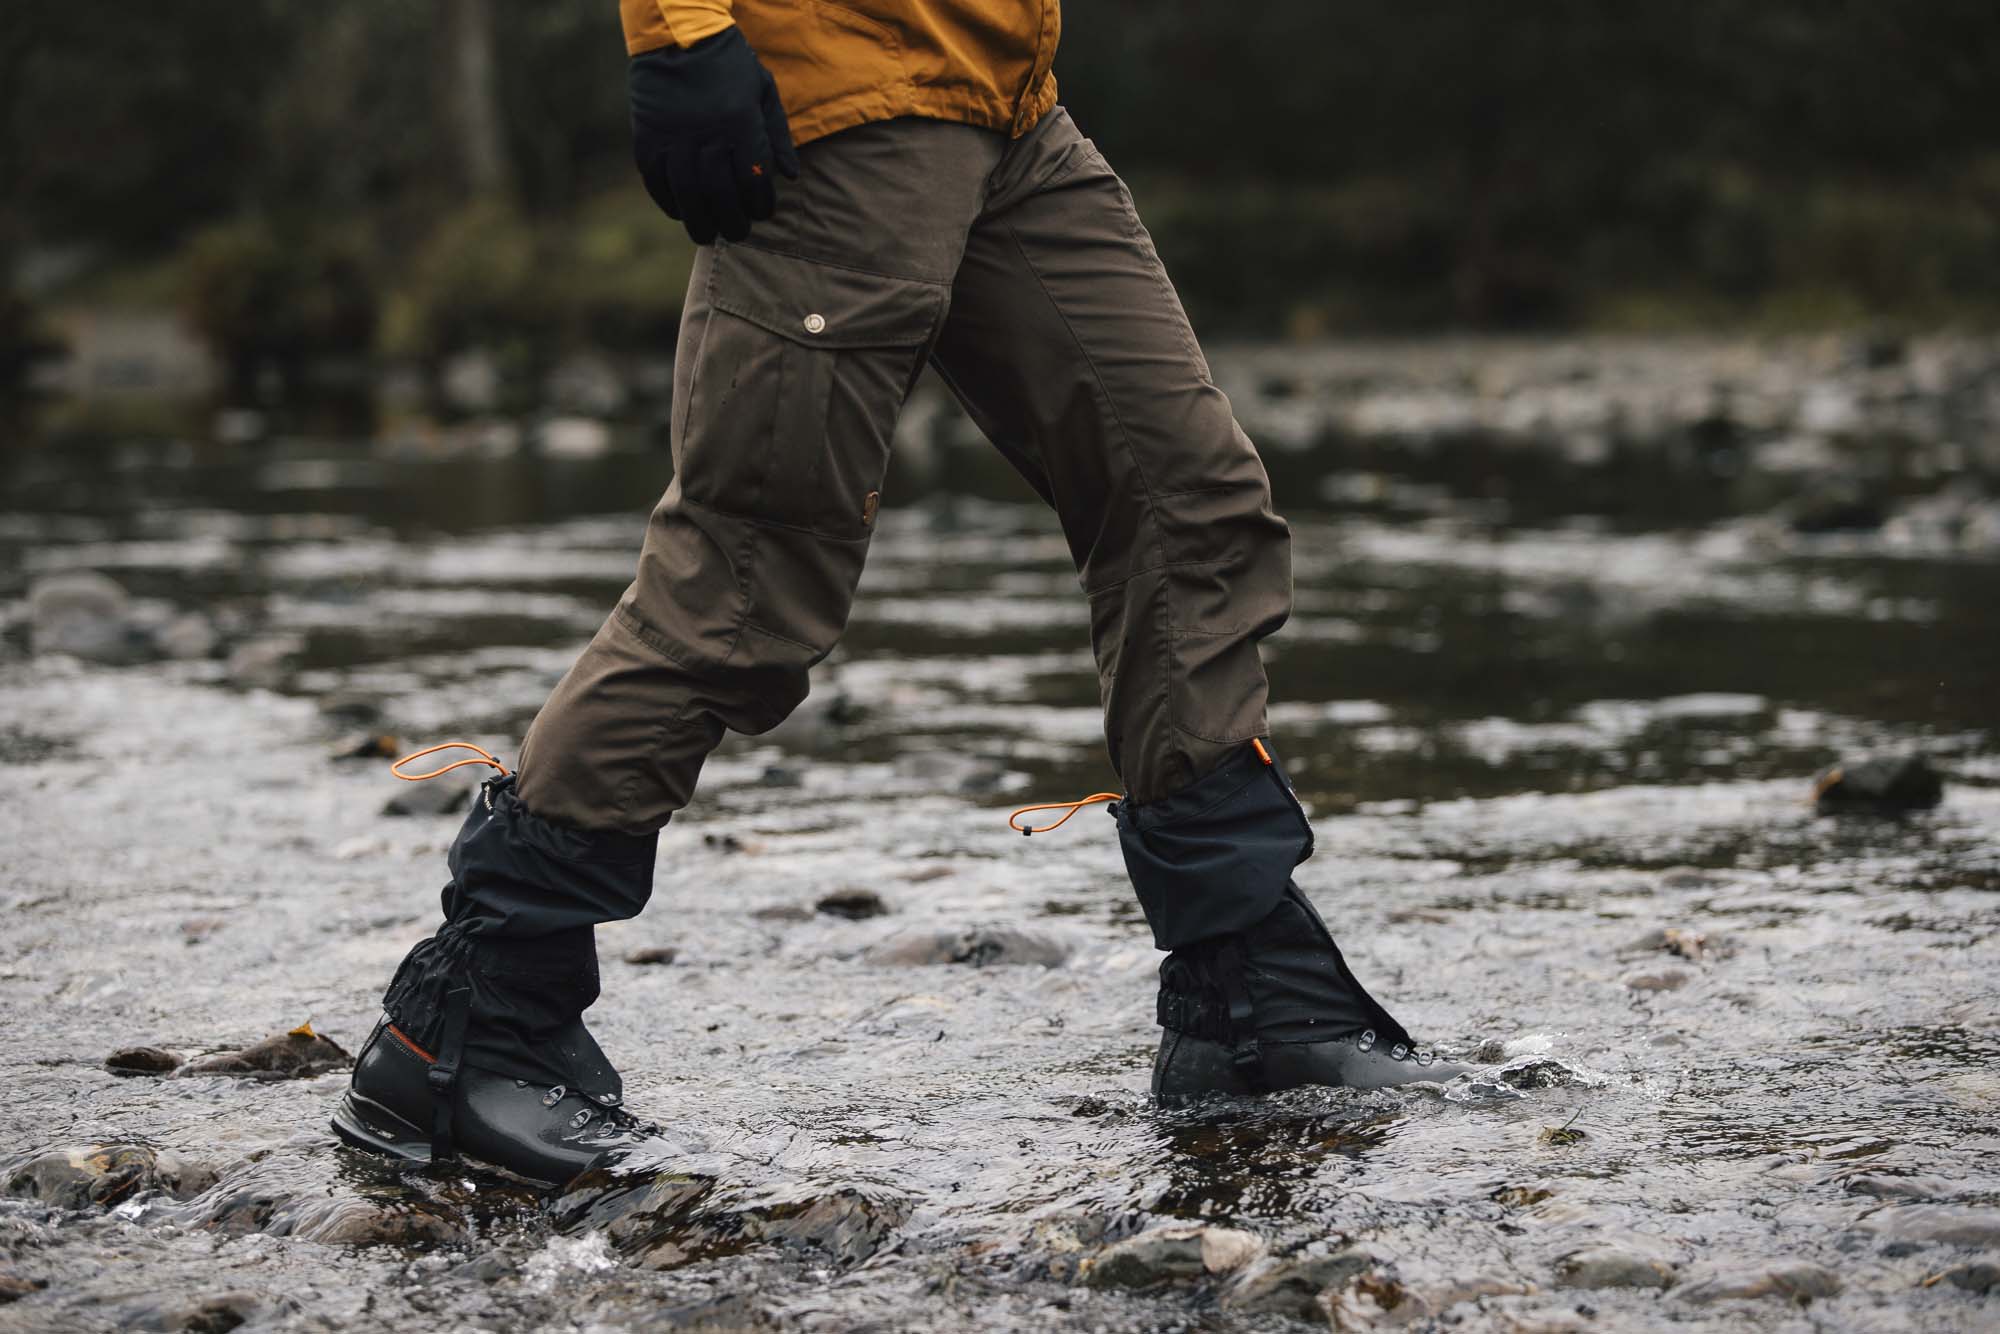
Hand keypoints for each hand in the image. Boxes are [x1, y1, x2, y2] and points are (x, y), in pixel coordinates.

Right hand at [629, 26, 799, 244]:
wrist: (678, 35)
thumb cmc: (729, 64)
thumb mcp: (763, 90)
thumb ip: (778, 135)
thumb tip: (790, 176)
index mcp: (739, 123)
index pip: (753, 180)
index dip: (759, 204)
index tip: (761, 213)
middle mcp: (705, 134)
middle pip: (720, 194)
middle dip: (732, 222)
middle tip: (737, 234)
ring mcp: (673, 137)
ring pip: (687, 194)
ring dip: (699, 221)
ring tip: (708, 235)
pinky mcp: (647, 138)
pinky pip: (656, 181)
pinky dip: (668, 202)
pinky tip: (680, 212)